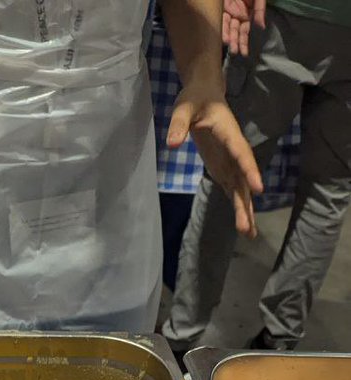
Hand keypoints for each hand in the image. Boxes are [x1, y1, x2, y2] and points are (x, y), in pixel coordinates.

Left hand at [167, 82, 262, 235]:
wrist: (204, 94)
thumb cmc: (195, 98)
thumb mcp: (183, 107)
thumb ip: (179, 124)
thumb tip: (172, 144)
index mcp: (229, 133)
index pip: (241, 153)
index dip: (250, 170)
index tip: (258, 188)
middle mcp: (234, 151)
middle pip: (243, 179)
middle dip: (245, 204)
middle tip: (247, 228)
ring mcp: (231, 161)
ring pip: (240, 188)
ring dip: (244, 210)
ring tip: (249, 234)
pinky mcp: (224, 168)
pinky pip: (232, 189)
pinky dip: (237, 206)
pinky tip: (242, 224)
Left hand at [222, 0, 265, 56]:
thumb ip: (260, 10)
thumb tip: (261, 27)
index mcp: (247, 12)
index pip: (245, 30)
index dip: (244, 41)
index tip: (244, 53)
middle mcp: (237, 14)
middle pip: (235, 31)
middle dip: (235, 42)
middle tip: (234, 52)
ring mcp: (228, 10)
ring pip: (227, 26)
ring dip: (228, 37)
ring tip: (229, 46)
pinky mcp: (221, 7)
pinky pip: (221, 18)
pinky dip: (222, 27)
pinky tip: (223, 36)